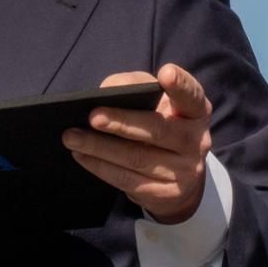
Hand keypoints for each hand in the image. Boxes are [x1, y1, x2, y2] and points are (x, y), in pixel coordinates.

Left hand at [63, 64, 212, 223]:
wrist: (178, 177)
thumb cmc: (159, 124)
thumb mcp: (154, 101)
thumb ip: (134, 87)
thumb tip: (106, 90)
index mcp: (195, 111)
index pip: (192, 95)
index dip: (181, 85)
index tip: (165, 73)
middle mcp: (196, 141)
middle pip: (157, 129)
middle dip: (121, 122)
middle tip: (92, 116)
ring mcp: (184, 170)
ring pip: (136, 158)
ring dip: (99, 147)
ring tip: (71, 136)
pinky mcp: (167, 194)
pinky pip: (127, 179)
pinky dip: (100, 166)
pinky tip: (80, 155)